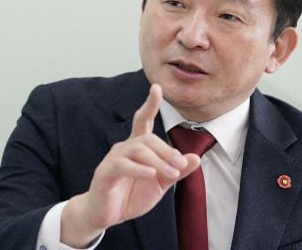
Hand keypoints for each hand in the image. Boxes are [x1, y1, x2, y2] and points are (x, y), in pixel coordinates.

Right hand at [60, 84, 200, 246]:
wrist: (105, 215)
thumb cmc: (130, 195)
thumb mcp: (160, 184)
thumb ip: (176, 171)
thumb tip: (196, 158)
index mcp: (137, 147)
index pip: (144, 120)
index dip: (150, 104)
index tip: (157, 87)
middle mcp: (124, 147)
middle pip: (148, 138)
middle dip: (167, 150)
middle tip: (180, 165)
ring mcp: (113, 159)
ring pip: (138, 150)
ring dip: (158, 161)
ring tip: (171, 173)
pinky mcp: (105, 173)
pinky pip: (122, 165)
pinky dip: (139, 169)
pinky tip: (151, 175)